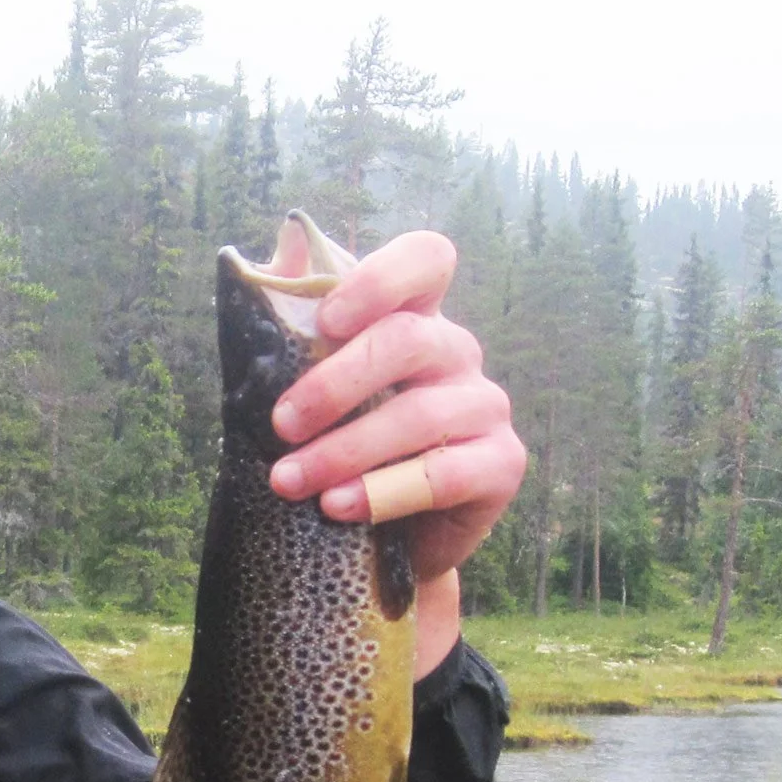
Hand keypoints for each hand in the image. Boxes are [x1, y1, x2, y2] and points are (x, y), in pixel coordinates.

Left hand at [266, 229, 526, 676]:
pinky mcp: (501, 465)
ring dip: (343, 451)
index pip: (427, 260)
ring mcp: (486, 407)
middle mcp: (457, 352)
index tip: (324, 321)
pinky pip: (443, 476)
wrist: (386, 541)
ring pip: (420, 415)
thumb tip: (285, 241)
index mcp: (417, 317)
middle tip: (280, 427)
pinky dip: (382, 493)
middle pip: (408, 340)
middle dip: (333, 384)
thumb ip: (298, 322)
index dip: (379, 280)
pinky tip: (338, 507)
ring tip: (288, 482)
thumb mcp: (311, 389)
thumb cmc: (341, 449)